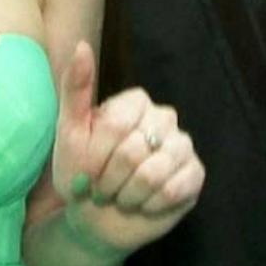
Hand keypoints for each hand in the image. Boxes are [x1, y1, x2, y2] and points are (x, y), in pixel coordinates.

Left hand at [48, 42, 203, 258]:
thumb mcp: (70, 133)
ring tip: (122, 198)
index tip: (86, 169)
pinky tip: (144, 205)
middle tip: (103, 190)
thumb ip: (75, 89)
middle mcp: (165, 118)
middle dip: (110, 181)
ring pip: (154, 173)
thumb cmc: (83, 175)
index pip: (116, 125)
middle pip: (133, 151)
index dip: (96, 156)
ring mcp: (183, 146)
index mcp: (136, 102)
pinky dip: (150, 205)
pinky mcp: (195, 174)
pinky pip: (174, 189)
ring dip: (128, 195)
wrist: (96, 220)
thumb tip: (81, 45)